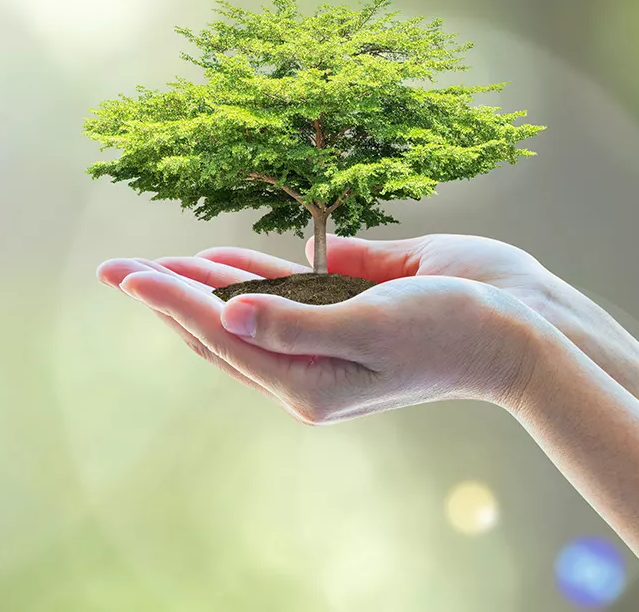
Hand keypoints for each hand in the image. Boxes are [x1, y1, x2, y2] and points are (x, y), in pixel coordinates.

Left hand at [96, 239, 538, 424]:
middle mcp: (309, 361)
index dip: (170, 300)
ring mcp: (327, 331)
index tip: (127, 273)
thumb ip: (298, 324)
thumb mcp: (372, 330)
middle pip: (220, 326)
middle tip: (118, 270)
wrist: (520, 326)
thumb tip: (228, 314)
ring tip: (158, 261)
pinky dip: (251, 272)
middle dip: (169, 294)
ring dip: (202, 281)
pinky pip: (286, 287)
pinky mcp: (348, 301)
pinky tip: (221, 259)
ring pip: (247, 306)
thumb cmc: (451, 331)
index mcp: (308, 380)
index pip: (221, 334)